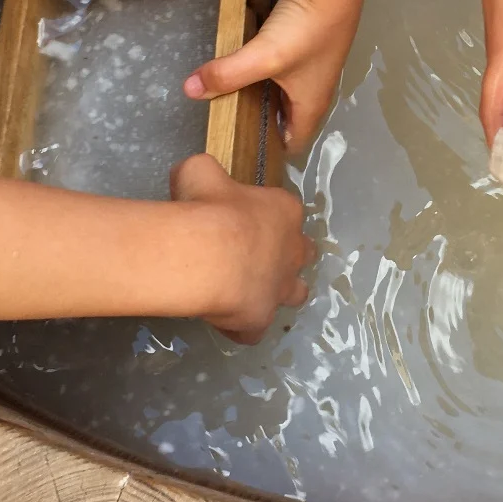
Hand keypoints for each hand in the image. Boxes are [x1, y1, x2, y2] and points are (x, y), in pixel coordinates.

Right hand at [169, 154, 312, 343]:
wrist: (205, 254)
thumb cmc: (207, 207)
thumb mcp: (200, 172)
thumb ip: (207, 172)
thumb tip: (199, 175)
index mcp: (284, 211)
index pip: (287, 212)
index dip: (266, 217)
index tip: (240, 220)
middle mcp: (292, 251)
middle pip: (303, 253)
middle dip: (286, 255)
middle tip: (253, 256)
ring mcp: (281, 288)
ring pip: (295, 294)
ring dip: (277, 293)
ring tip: (248, 292)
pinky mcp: (261, 320)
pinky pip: (255, 329)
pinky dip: (242, 327)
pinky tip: (223, 320)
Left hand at [184, 0, 364, 150]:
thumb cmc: (304, 31)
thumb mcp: (263, 57)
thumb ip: (227, 74)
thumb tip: (189, 90)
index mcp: (311, 104)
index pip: (295, 141)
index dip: (272, 152)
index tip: (241, 153)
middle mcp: (316, 89)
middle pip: (289, 117)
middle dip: (262, 123)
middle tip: (229, 125)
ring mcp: (313, 64)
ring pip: (285, 90)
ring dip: (263, 95)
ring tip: (231, 96)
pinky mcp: (306, 41)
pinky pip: (283, 66)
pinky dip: (266, 71)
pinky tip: (246, 62)